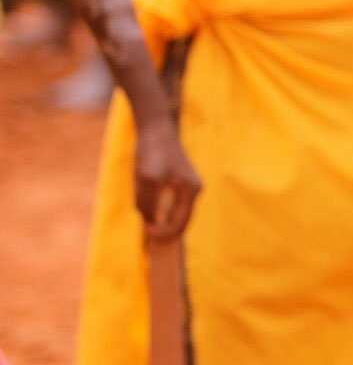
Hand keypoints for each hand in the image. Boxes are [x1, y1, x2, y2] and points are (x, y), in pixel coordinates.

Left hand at [133, 118, 200, 240]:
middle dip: (165, 229)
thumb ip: (147, 204)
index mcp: (191, 191)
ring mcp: (189, 184)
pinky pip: (172, 202)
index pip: (181, 223)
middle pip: (182, 220)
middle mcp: (194, 189)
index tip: (147, 234)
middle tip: (147, 235)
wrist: (156, 128)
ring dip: (163, 220)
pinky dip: (162, 210)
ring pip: (176, 212)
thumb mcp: (146, 180)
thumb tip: (148, 223)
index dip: (164, 233)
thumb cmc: (153, 153)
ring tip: (147, 223)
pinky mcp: (180, 179)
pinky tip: (150, 209)